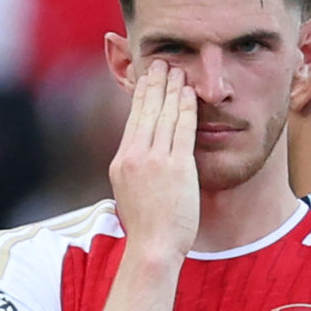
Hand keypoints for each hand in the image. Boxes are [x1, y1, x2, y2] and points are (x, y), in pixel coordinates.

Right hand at [108, 61, 198, 258]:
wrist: (153, 247)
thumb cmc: (147, 229)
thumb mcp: (131, 194)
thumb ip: (135, 173)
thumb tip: (141, 161)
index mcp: (121, 163)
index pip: (133, 121)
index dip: (140, 97)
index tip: (146, 79)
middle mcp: (134, 157)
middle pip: (145, 111)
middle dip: (154, 84)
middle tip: (159, 63)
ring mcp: (154, 160)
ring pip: (163, 115)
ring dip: (171, 89)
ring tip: (176, 70)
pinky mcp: (176, 166)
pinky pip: (182, 129)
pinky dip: (185, 108)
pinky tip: (189, 93)